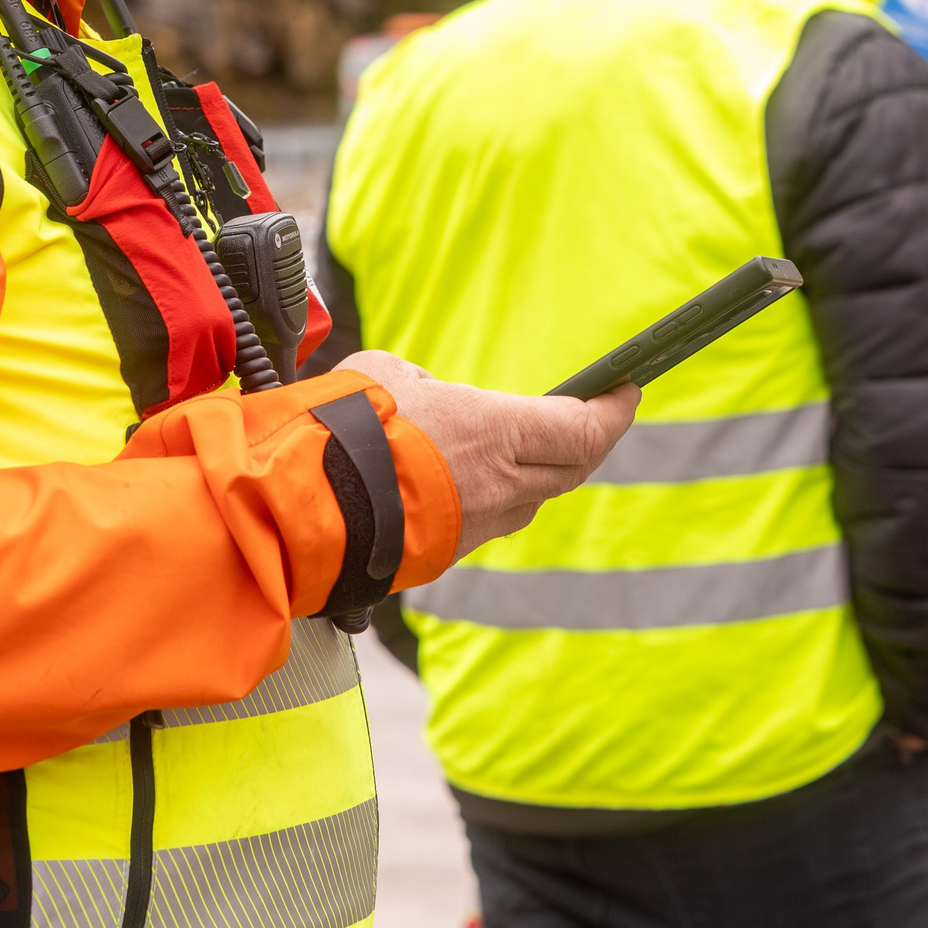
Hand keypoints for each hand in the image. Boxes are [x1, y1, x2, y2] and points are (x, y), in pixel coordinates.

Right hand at [343, 351, 640, 557]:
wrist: (301, 505)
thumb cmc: (343, 427)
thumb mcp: (393, 374)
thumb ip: (429, 389)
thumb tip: (430, 398)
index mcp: (496, 432)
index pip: (584, 430)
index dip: (614, 411)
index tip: (626, 389)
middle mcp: (500, 484)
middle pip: (572, 467)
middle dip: (591, 439)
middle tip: (596, 414)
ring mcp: (478, 525)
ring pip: (532, 498)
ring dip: (543, 470)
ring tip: (533, 442)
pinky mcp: (450, 552)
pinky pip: (494, 519)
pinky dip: (501, 495)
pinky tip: (478, 476)